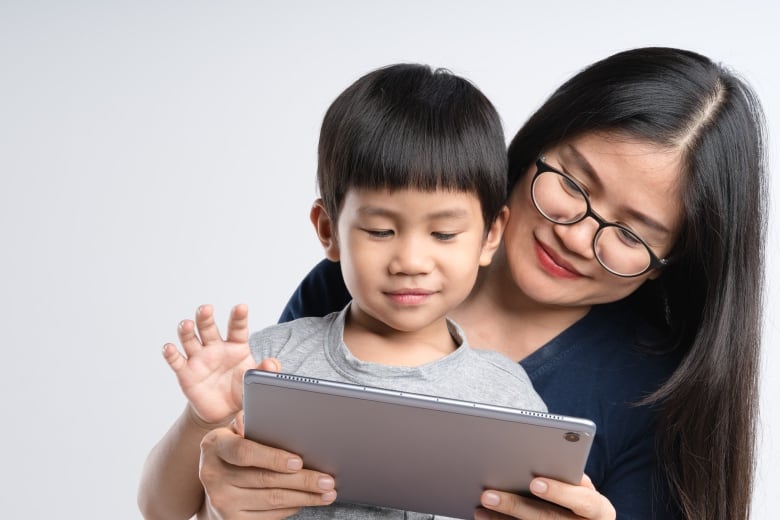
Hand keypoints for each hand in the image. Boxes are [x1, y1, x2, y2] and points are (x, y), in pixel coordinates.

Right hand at [163, 304, 255, 424]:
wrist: (223, 411)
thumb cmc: (241, 389)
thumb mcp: (255, 381)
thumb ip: (265, 371)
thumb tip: (272, 364)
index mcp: (236, 346)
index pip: (237, 328)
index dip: (238, 317)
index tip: (241, 307)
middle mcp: (215, 347)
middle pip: (208, 328)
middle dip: (205, 317)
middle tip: (206, 309)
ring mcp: (199, 358)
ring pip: (190, 339)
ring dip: (186, 331)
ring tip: (186, 325)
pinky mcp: (186, 372)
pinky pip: (177, 361)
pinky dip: (171, 354)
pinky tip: (169, 348)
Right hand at [198, 426, 337, 518]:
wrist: (212, 485)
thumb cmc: (233, 450)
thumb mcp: (234, 431)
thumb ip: (250, 422)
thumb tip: (270, 418)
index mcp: (214, 446)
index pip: (244, 452)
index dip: (273, 457)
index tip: (298, 461)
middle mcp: (213, 475)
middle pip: (266, 479)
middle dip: (302, 480)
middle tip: (327, 480)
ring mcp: (221, 502)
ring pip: (272, 500)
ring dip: (304, 497)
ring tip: (327, 492)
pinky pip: (269, 515)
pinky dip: (292, 507)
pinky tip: (307, 500)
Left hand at [474, 475, 615, 519]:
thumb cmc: (580, 496)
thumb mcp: (583, 487)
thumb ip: (568, 474)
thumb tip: (538, 457)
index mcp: (599, 509)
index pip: (585, 502)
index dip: (560, 492)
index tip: (535, 483)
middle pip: (549, 519)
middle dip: (516, 506)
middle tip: (489, 494)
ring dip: (502, 518)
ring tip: (482, 502)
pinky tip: (484, 516)